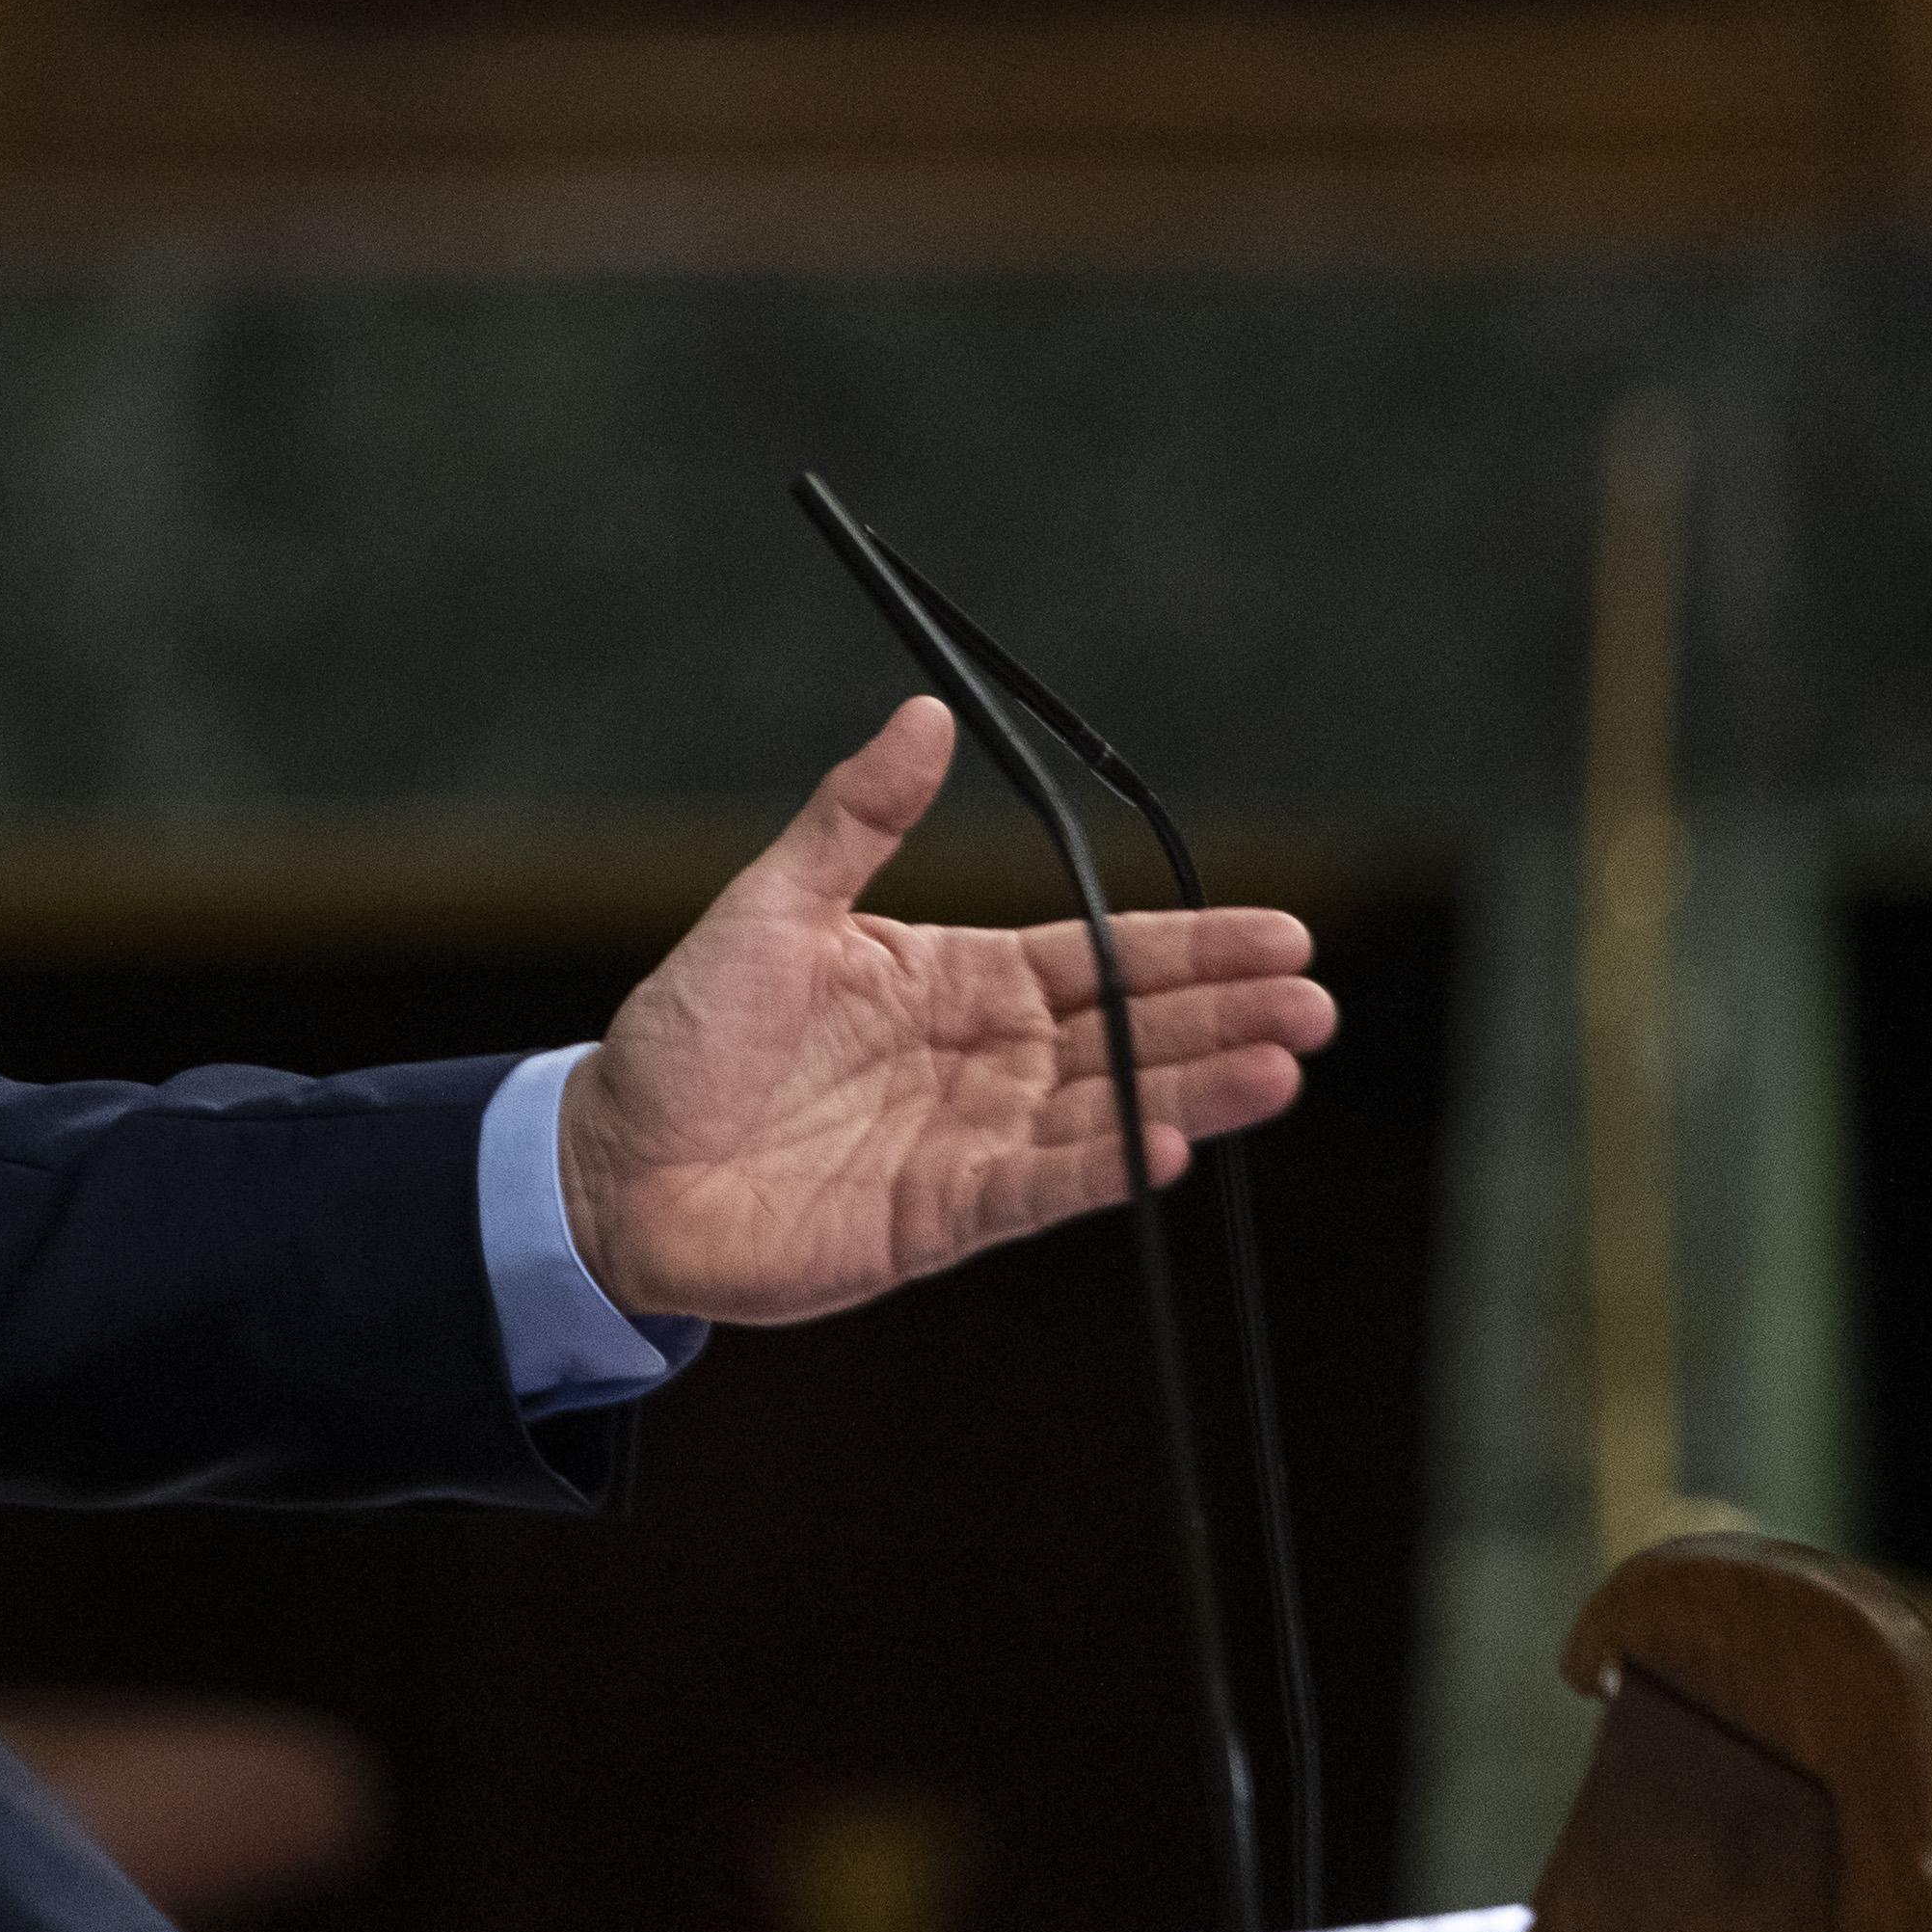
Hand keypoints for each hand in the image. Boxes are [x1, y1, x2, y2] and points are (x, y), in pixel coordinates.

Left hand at [563, 698, 1329, 1323]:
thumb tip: (923, 715)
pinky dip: (1108, 1165)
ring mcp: (972, 1141)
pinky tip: (1176, 1140)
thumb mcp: (773, 906)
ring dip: (1198, 1089)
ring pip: (1110, 1111)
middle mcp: (985, 1060)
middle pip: (1132, 1033)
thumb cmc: (687, 1032)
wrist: (614, 1162)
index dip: (1193, 948)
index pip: (1102, 954)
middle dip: (1227, 1016)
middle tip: (1317, 1004)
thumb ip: (856, 819)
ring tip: (1284, 1067)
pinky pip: (1042, 1187)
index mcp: (958, 978)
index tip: (1285, 933)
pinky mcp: (943, 1216)